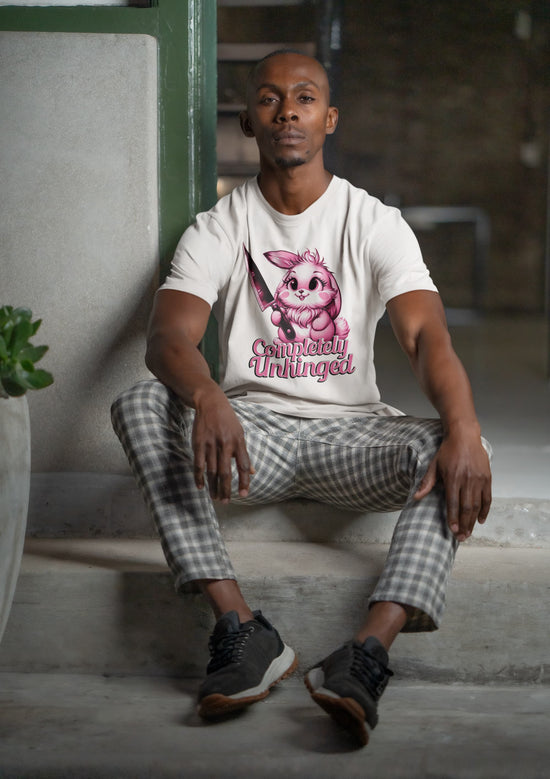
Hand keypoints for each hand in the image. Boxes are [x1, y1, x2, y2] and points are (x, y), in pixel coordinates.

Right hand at [192, 386, 253, 502]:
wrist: (210, 403)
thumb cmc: (227, 420)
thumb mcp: (240, 433)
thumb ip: (244, 453)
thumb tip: (253, 472)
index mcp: (238, 442)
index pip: (243, 466)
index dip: (244, 481)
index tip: (243, 494)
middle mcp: (225, 444)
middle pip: (225, 472)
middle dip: (226, 489)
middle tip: (226, 502)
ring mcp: (211, 444)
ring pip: (212, 471)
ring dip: (213, 487)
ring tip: (215, 498)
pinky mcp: (198, 443)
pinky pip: (199, 464)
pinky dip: (199, 477)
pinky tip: (201, 487)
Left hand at [413, 430, 490, 541]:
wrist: (464, 436)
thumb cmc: (447, 451)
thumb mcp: (434, 465)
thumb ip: (427, 482)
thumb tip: (416, 497)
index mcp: (453, 477)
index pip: (453, 502)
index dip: (453, 517)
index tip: (452, 530)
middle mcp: (467, 480)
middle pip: (466, 507)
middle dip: (464, 524)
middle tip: (461, 538)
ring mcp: (479, 479)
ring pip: (477, 505)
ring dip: (473, 521)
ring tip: (469, 533)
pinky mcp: (487, 477)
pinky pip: (487, 498)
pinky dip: (485, 510)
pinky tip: (481, 520)